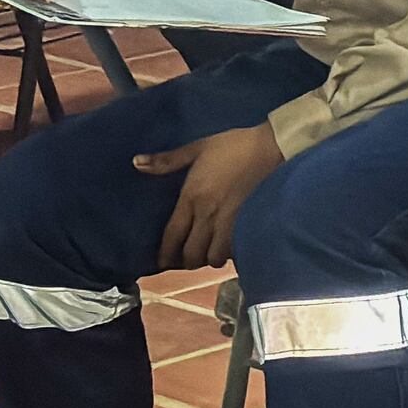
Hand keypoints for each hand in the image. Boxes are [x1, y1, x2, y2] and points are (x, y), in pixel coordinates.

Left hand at [135, 125, 282, 269]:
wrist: (271, 147)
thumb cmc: (233, 146)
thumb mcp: (197, 148)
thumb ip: (167, 160)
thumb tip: (136, 163)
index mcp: (192, 197)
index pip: (173, 234)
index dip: (165, 253)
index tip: (160, 262)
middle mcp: (208, 215)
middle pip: (192, 253)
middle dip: (186, 260)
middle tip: (186, 258)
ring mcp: (230, 223)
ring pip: (213, 257)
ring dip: (208, 258)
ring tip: (208, 252)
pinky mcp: (248, 225)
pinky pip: (233, 252)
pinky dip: (228, 255)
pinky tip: (228, 248)